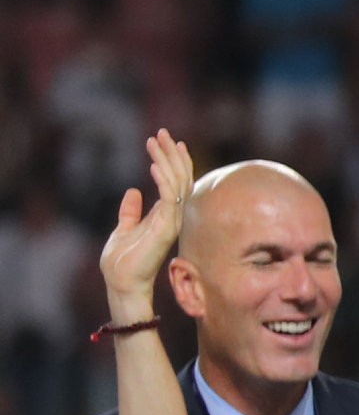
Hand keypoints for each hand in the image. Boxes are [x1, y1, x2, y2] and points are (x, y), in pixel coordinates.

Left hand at [97, 129, 192, 320]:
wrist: (121, 282)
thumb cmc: (122, 261)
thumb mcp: (124, 228)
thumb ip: (131, 211)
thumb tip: (132, 192)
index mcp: (165, 215)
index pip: (177, 182)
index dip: (175, 161)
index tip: (170, 142)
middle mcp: (172, 216)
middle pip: (180, 178)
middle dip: (171, 154)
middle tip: (161, 133)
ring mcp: (171, 221)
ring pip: (177, 184)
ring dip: (166, 160)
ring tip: (155, 140)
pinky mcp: (164, 228)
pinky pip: (168, 199)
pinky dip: (162, 181)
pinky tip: (153, 165)